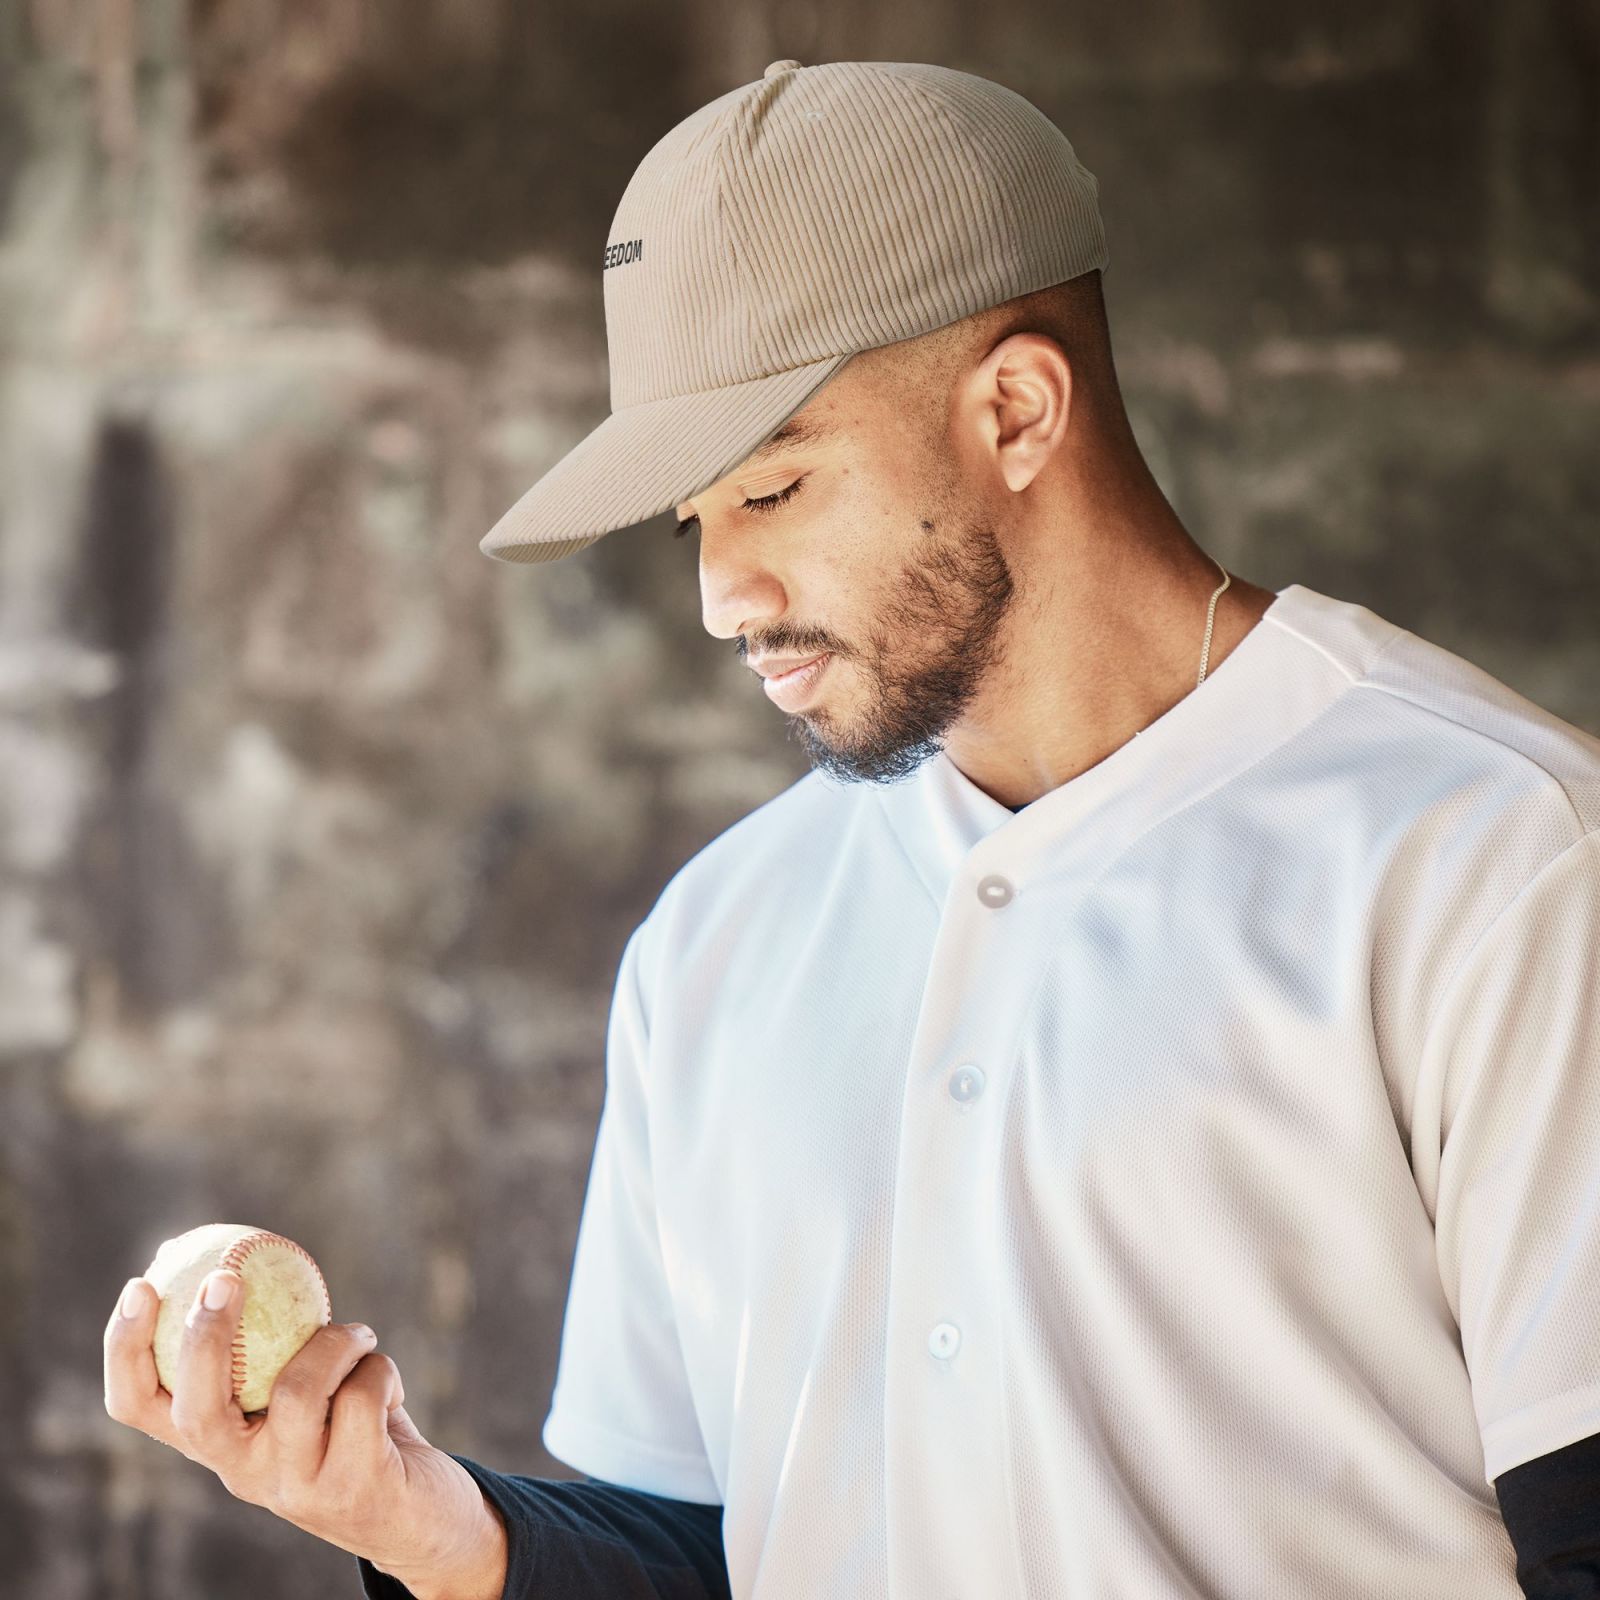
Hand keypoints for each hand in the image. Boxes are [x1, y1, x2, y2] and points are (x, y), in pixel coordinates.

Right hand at [103, 1270, 505, 1595]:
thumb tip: (224, 1257)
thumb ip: (271, 1341)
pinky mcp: (353, 1487)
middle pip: (197, 1411)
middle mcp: (243, 1472)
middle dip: (203, 1338)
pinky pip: (361, 1396)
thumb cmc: (353, 1425)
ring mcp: (295, 1487)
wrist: (419, 1514)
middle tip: (224, 1277)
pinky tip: (389, 1387)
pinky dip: (379, 1369)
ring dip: (335, 1342)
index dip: (125, 1349)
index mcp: (219, 1441)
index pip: (140, 1406)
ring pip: (297, 1391)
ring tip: (360, 1337)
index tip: (140, 1285)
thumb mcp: (302, 1385)